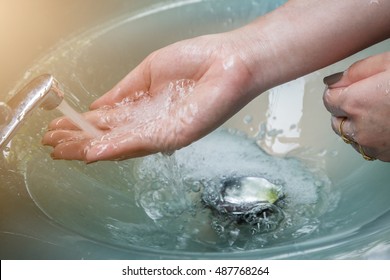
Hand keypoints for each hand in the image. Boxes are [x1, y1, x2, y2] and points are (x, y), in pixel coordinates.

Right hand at [42, 33, 257, 162]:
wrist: (229, 60)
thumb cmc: (196, 60)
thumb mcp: (149, 72)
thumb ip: (123, 92)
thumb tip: (96, 105)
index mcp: (143, 108)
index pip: (106, 121)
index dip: (80, 125)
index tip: (57, 128)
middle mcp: (150, 124)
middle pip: (109, 137)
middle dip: (79, 142)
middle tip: (51, 145)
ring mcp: (162, 131)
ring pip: (120, 145)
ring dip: (90, 149)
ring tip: (63, 151)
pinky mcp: (176, 134)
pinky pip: (141, 142)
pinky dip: (115, 147)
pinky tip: (92, 151)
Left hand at [323, 52, 389, 161]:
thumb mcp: (389, 63)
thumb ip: (355, 72)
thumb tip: (332, 81)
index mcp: (355, 102)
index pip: (328, 99)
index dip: (338, 91)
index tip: (348, 87)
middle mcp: (359, 128)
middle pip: (336, 120)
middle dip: (344, 109)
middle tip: (365, 98)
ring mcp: (373, 145)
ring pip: (350, 136)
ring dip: (356, 125)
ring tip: (379, 112)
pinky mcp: (386, 155)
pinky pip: (367, 147)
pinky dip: (370, 138)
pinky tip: (387, 125)